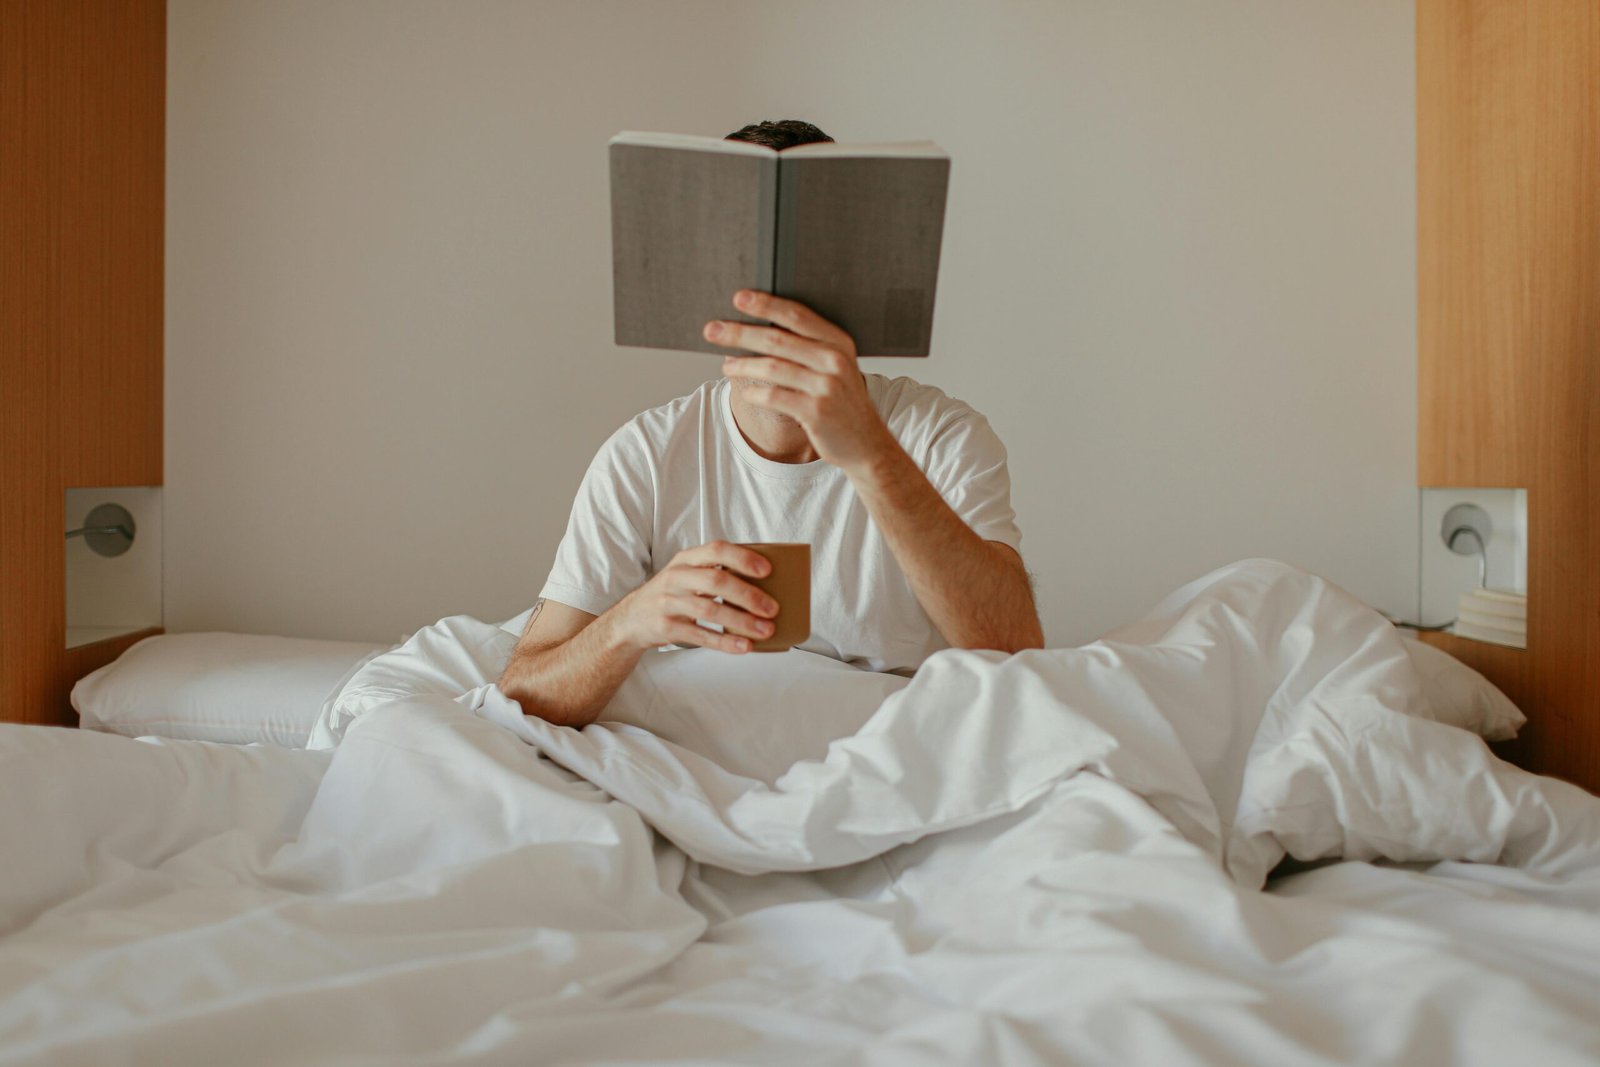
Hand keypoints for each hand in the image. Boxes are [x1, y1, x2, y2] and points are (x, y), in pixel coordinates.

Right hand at [612, 541, 778, 653]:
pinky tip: (744, 646)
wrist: (631, 619)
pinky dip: (724, 642)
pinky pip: (699, 635)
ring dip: (741, 622)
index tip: (768, 570)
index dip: (743, 558)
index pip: (716, 550)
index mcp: (686, 559)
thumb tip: (764, 586)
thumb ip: (716, 573)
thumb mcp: (688, 575)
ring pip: (709, 610)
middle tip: (772, 608)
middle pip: (716, 581)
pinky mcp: (665, 627)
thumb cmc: (673, 594)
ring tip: (766, 630)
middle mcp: (676, 577)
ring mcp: (668, 602)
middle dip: (748, 595)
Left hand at [706, 290, 896, 473]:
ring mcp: (827, 386)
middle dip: (740, 333)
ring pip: (772, 368)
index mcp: (839, 342)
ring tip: (727, 366)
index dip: (766, 304)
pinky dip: (754, 392)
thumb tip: (758, 330)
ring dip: (742, 365)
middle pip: (778, 340)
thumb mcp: (836, 368)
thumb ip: (809, 348)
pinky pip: (774, 397)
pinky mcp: (816, 412)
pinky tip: (745, 391)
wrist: (867, 444)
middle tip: (712, 330)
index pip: (797, 316)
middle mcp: (835, 361)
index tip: (738, 297)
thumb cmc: (843, 402)